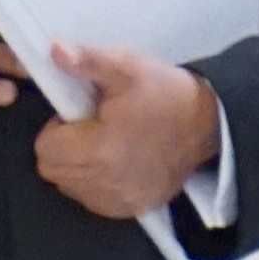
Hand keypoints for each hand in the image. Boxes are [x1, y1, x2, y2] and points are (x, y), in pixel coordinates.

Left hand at [38, 43, 222, 222]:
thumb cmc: (169, 96)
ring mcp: (119, 200)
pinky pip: (92, 200)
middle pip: (53, 169)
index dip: (56, 128)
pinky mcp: (132, 208)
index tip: (79, 116)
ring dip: (76, 166)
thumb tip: (55, 51)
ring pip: (70, 186)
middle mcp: (106, 181)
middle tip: (90, 128)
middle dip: (62, 147)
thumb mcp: (129, 68)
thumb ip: (87, 61)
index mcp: (100, 149)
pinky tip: (115, 162)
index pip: (45, 147)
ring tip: (104, 143)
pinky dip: (94, 183)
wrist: (213, 126)